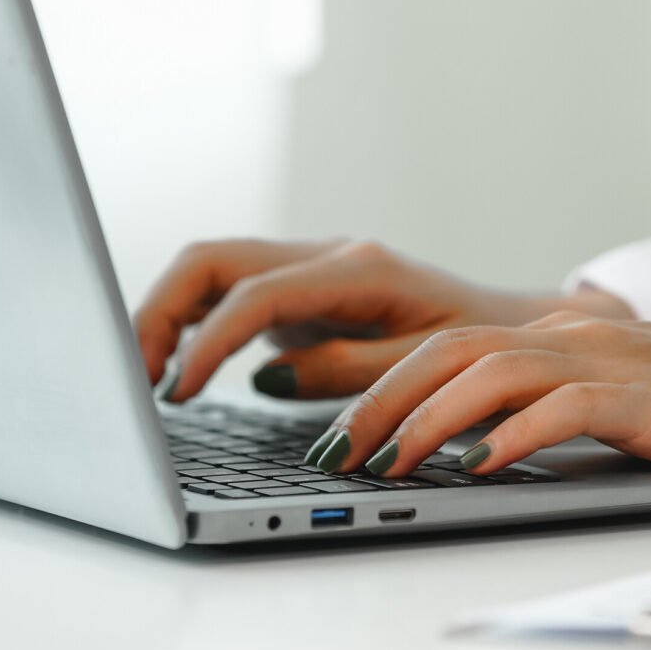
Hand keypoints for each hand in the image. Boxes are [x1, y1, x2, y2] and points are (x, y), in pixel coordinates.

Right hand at [135, 238, 634, 401]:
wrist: (517, 331)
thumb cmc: (484, 349)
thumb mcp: (425, 367)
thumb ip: (349, 371)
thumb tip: (268, 378)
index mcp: (361, 269)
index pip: (255, 291)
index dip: (207, 342)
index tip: (176, 393)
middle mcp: (328, 257)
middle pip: (212, 260)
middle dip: (159, 314)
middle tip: (133, 382)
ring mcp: (310, 271)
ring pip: (211, 271)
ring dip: (166, 317)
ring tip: (140, 380)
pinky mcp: (300, 296)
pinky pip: (226, 296)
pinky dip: (191, 326)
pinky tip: (174, 373)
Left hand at [297, 312, 650, 477]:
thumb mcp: (607, 401)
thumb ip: (541, 409)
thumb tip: (460, 450)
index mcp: (555, 335)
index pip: (441, 344)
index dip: (373, 381)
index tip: (324, 429)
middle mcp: (570, 336)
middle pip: (446, 350)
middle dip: (375, 400)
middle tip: (332, 453)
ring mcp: (607, 360)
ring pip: (490, 370)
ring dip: (427, 418)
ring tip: (388, 463)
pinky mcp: (646, 397)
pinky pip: (564, 407)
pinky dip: (514, 434)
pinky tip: (479, 466)